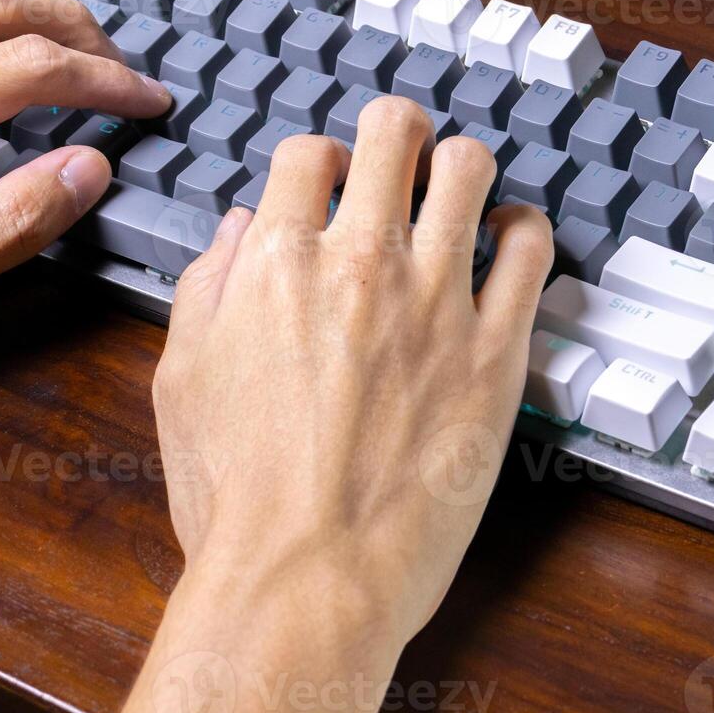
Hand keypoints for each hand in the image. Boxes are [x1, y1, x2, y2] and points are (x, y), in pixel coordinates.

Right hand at [105, 97, 552, 712]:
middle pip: (394, 132)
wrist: (308, 580)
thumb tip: (239, 229)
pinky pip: (531, 250)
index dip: (321, 160)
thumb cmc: (237, 500)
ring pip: (469, 169)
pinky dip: (523, 229)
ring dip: (461, 166)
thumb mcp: (182, 382)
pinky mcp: (496, 352)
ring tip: (460, 191)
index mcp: (277, 265)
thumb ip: (209, 288)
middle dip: (396, 131)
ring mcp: (438, 303)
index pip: (309, 154)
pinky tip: (510, 240)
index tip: (333, 182)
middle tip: (403, 158)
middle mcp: (361, 265)